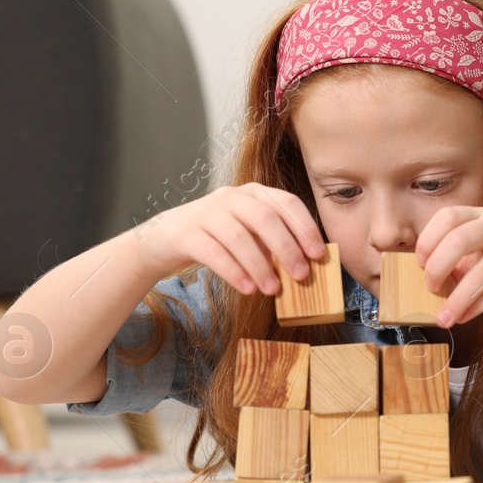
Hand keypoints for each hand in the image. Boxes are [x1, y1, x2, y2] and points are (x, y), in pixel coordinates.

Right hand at [129, 182, 325, 296]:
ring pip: (239, 237)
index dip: (305, 227)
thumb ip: (273, 243)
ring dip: (260, 265)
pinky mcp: (186, 233)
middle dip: (287, 248)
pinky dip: (234, 271)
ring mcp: (206, 212)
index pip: (286, 203)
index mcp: (254, 193)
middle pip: (265, 218)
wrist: (164, 238)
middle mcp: (232, 197)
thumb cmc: (217, 237)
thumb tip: (305, 266)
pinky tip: (247, 288)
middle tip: (302, 276)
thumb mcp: (249, 234)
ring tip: (273, 290)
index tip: (318, 254)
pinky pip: (213, 252)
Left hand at [414, 207, 482, 326]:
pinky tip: (466, 317)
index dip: (428, 240)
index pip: (448, 216)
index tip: (420, 263)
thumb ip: (471, 253)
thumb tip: (438, 279)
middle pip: (458, 239)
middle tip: (430, 288)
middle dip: (436, 268)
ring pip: (479, 272)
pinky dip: (478, 306)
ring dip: (456, 299)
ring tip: (444, 318)